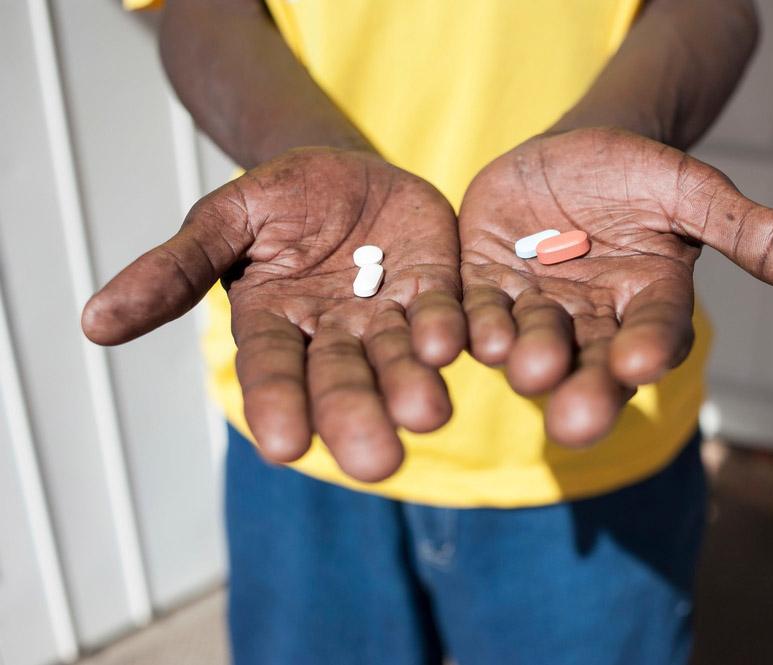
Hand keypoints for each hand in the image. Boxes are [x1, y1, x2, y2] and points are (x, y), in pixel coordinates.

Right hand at [83, 148, 463, 481]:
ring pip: (399, 358)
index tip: (282, 446)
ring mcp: (387, 316)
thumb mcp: (222, 222)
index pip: (271, 370)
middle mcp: (333, 334)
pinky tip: (453, 346)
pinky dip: (448, 330)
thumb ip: (174, 270)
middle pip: (342, 379)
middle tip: (378, 463)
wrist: (343, 169)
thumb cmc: (276, 200)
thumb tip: (95, 323)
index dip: (277, 404)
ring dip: (412, 386)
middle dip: (357, 416)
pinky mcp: (434, 290)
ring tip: (429, 413)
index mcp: (275, 324)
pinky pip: (444, 313)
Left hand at [459, 127, 772, 445]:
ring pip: (530, 344)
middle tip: (577, 420)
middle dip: (586, 389)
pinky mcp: (482, 290)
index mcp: (648, 306)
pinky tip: (467, 334)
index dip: (650, 345)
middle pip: (591, 362)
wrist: (571, 155)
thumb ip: (764, 239)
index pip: (655, 333)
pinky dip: (470, 325)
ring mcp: (534, 311)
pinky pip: (474, 313)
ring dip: (526, 359)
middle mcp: (592, 324)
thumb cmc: (645, 177)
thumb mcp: (701, 196)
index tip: (646, 362)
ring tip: (526, 365)